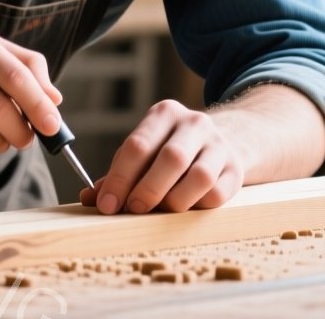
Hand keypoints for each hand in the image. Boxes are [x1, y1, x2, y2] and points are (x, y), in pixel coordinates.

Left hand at [79, 100, 244, 213]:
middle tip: (133, 209)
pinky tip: (185, 207)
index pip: (138, 145)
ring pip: (199, 177)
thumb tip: (89, 198)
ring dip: (175, 200)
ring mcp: (219, 145)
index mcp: (164, 114)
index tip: (107, 204)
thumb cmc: (169, 152)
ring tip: (161, 210)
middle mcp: (194, 123)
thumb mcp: (144, 153)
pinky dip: (197, 207)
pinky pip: (217, 194)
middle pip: (171, 158)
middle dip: (148, 189)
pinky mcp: (235, 169)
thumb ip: (117, 175)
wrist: (223, 142)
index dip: (120, 178)